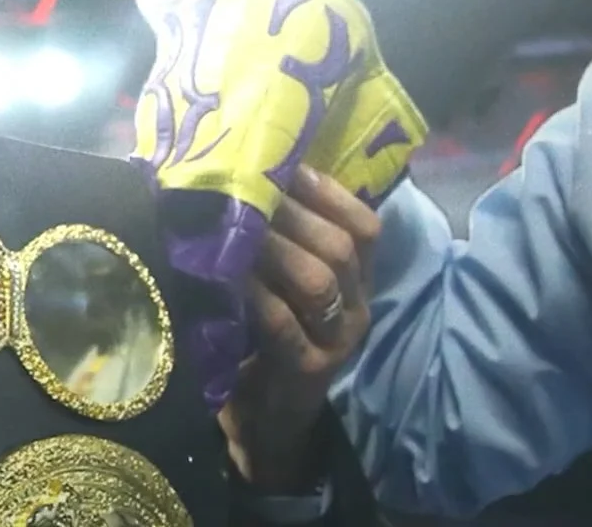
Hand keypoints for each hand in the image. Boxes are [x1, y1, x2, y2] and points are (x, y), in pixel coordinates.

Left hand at [219, 165, 379, 491]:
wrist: (263, 423)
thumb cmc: (265, 341)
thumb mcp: (281, 286)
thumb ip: (281, 242)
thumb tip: (250, 175)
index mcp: (356, 283)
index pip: (366, 228)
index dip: (330, 194)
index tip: (287, 168)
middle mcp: (356, 310)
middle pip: (340, 248)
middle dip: (292, 214)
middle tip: (245, 193)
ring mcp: (336, 343)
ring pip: (319, 281)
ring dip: (272, 248)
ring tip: (232, 229)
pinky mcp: (308, 372)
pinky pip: (285, 323)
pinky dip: (254, 294)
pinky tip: (225, 276)